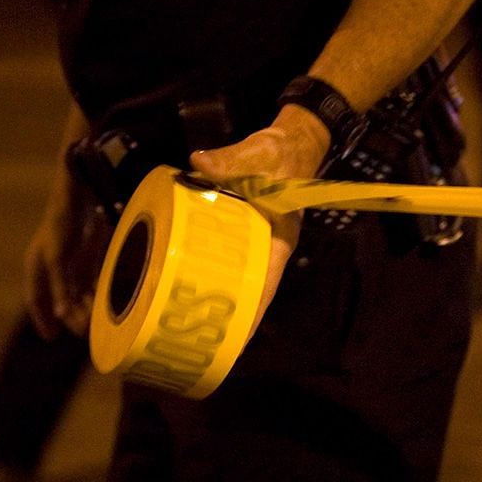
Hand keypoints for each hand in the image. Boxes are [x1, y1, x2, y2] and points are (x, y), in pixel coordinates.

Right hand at [23, 198, 94, 339]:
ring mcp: (70, 260)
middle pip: (60, 298)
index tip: (50, 337)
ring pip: (77, 291)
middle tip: (81, 332)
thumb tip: (61, 316)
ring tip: (94, 322)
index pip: (36, 299)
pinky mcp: (86, 254)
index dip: (42, 318)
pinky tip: (104, 302)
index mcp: (37, 266)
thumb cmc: (61, 223)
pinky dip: (95, 291)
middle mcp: (51, 266)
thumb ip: (59, 287)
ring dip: (84, 306)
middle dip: (70, 315)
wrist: (79, 192)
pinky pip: (90, 279)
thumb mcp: (57, 258)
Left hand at [189, 105, 329, 318]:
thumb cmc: (281, 154)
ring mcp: (255, 241)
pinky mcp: (242, 232)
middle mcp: (267, 246)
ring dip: (219, 297)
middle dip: (231, 315)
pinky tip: (189, 281)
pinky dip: (211, 270)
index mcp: (278, 238)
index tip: (234, 340)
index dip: (251, 313)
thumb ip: (230, 161)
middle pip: (250, 289)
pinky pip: (226, 257)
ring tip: (191, 322)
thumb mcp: (258, 155)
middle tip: (201, 339)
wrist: (292, 141)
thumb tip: (198, 163)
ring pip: (238, 277)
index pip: (266, 283)